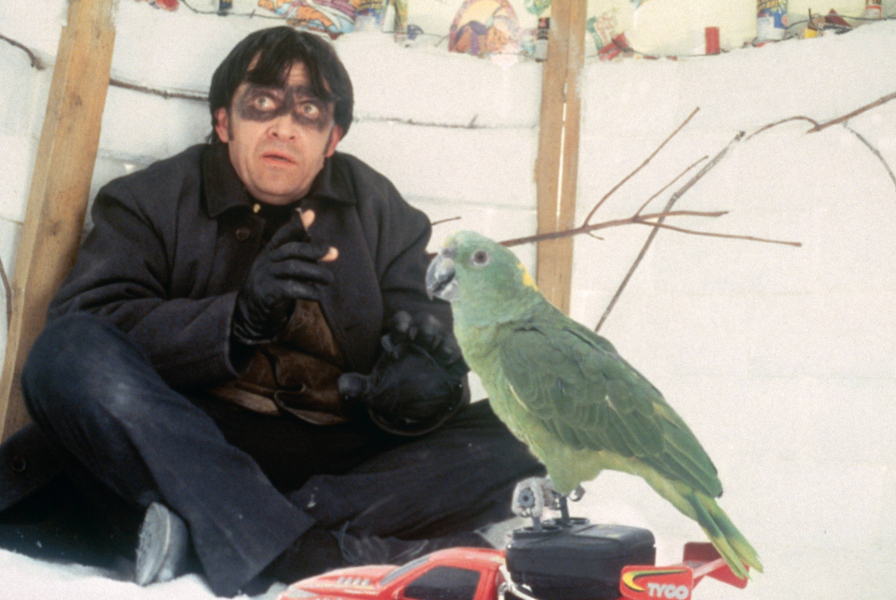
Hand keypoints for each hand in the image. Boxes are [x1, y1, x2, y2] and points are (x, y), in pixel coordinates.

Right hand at [232, 209, 337, 344]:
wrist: (249, 311)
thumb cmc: (272, 282)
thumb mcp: (282, 262)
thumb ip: (298, 242)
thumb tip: (311, 213)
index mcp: (270, 251)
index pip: (283, 234)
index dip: (296, 225)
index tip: (310, 215)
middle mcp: (266, 261)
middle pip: (291, 250)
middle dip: (313, 249)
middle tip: (333, 253)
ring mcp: (265, 276)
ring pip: (292, 267)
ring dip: (315, 272)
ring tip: (329, 279)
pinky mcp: (268, 293)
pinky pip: (289, 288)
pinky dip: (307, 290)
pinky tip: (318, 295)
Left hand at [338, 312, 468, 435]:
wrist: (421, 407)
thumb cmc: (397, 390)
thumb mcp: (376, 391)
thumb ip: (359, 386)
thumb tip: (341, 384)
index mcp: (400, 340)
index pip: (400, 322)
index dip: (400, 325)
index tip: (395, 345)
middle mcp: (419, 340)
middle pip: (423, 320)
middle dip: (421, 327)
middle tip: (417, 340)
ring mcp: (437, 348)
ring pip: (439, 329)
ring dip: (436, 336)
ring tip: (434, 352)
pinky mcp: (452, 360)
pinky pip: (454, 348)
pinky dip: (450, 353)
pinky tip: (445, 363)